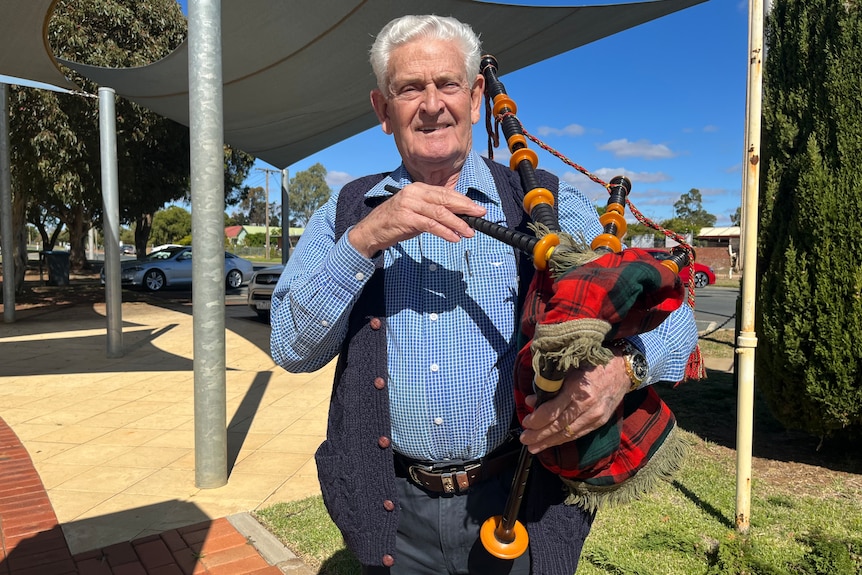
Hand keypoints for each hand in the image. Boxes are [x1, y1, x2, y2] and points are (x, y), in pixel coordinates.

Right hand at [347, 183, 485, 256]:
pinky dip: (444, 232)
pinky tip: (454, 238)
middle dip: (465, 208)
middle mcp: (414, 193)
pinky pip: (430, 225)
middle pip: (445, 199)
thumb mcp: (417, 212)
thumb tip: (458, 216)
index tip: (477, 208)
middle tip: (480, 215)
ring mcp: (409, 205)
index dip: (463, 200)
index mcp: (418, 188)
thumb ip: (434, 211)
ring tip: (469, 232)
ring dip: (457, 223)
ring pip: (440, 212)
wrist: (371, 230)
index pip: (445, 192)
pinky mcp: (406, 219)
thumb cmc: (396, 222)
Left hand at [518, 351, 629, 453]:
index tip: (525, 422)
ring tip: (534, 447)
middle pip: (558, 427)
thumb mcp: (568, 369)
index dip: (537, 420)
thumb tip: (532, 401)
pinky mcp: (600, 421)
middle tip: (525, 440)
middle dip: (539, 436)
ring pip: (568, 434)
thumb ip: (549, 386)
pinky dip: (563, 439)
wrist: (623, 369)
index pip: (552, 412)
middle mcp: (587, 406)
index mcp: (577, 390)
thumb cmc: (592, 364)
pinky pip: (578, 434)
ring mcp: (596, 416)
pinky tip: (552, 442)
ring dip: (549, 442)